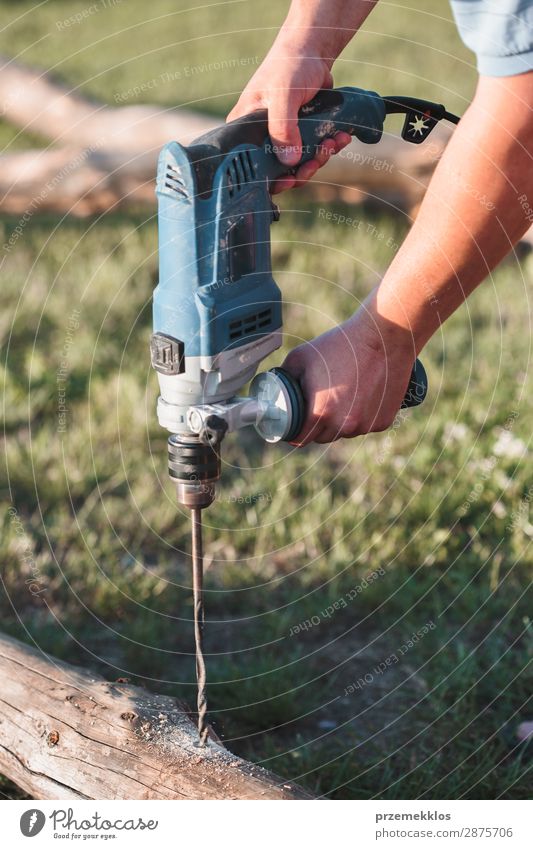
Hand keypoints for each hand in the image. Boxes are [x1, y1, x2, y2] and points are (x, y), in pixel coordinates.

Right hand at [227, 38, 350, 193]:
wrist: (312, 52)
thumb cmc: (290, 66)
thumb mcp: (283, 94)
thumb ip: (283, 128)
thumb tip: (289, 162)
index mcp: (246, 130)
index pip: (252, 167)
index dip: (271, 180)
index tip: (290, 180)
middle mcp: (261, 137)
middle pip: (279, 171)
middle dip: (302, 170)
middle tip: (318, 159)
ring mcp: (282, 137)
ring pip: (299, 164)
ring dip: (319, 157)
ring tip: (333, 142)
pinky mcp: (301, 135)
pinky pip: (313, 152)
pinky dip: (328, 148)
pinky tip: (339, 137)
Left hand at [282, 306, 416, 445]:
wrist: (383, 338)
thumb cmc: (342, 345)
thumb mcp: (301, 357)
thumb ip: (284, 378)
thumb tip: (275, 391)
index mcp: (321, 413)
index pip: (300, 439)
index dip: (293, 432)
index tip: (293, 424)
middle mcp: (344, 425)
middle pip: (322, 437)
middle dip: (316, 425)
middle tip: (318, 403)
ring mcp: (365, 425)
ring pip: (344, 432)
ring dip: (339, 421)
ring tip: (343, 395)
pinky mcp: (382, 422)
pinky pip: (364, 425)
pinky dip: (360, 416)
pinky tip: (361, 395)